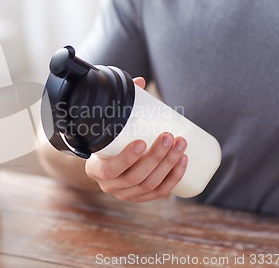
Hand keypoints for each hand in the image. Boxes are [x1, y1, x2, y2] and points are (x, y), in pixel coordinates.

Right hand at [84, 77, 187, 201]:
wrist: (105, 162)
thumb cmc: (108, 139)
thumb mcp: (108, 124)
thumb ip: (122, 103)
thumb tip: (140, 81)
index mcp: (95, 170)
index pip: (110, 169)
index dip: (126, 158)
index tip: (141, 141)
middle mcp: (109, 186)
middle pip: (135, 177)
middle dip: (156, 157)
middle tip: (169, 136)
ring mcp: (126, 194)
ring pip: (150, 185)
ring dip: (169, 165)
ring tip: (181, 145)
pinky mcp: (141, 197)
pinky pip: (159, 192)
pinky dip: (173, 178)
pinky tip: (183, 163)